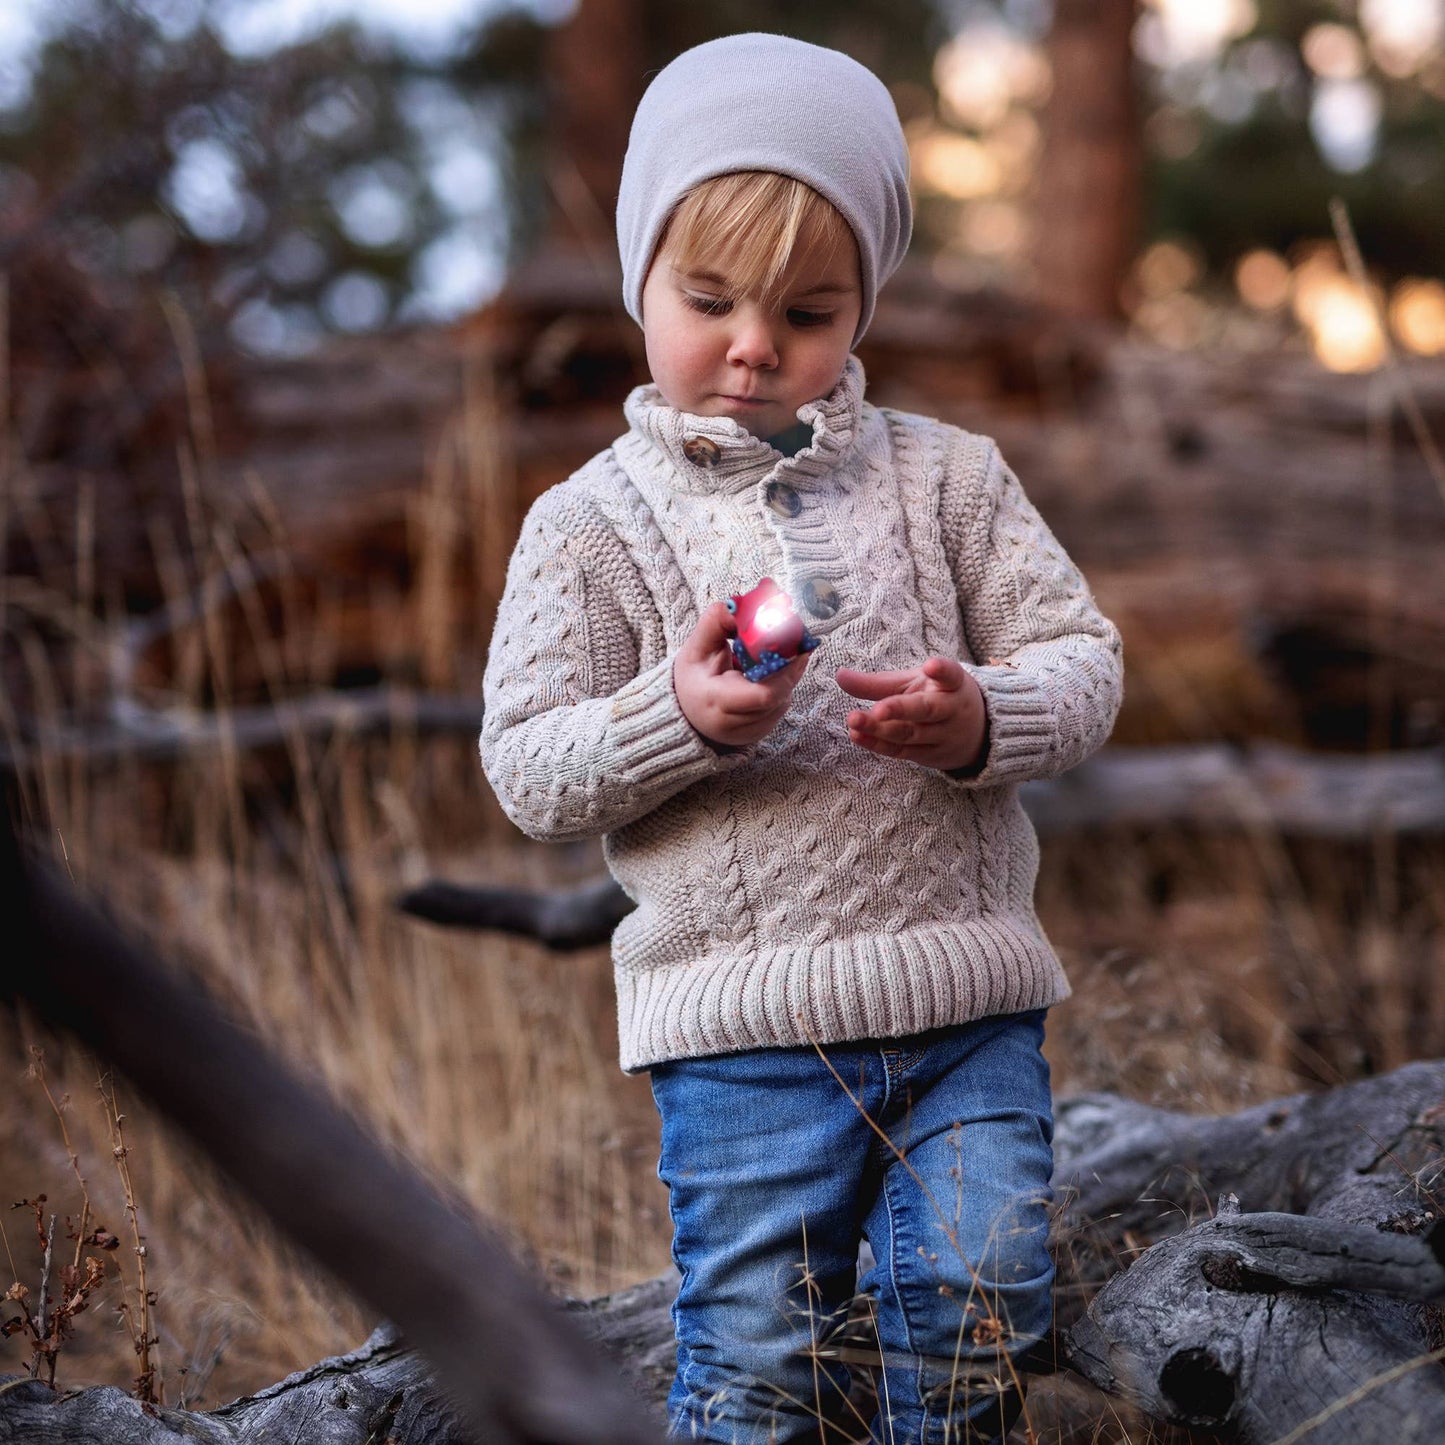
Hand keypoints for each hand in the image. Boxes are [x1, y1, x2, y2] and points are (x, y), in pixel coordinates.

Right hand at [673, 602, 811, 749]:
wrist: (688, 713)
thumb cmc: (693, 678)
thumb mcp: (696, 648)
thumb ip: (716, 623)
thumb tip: (742, 602)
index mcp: (716, 702)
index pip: (764, 693)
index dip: (785, 668)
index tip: (792, 641)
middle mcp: (737, 723)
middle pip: (780, 693)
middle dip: (789, 664)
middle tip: (793, 639)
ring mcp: (753, 730)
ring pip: (785, 697)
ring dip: (786, 672)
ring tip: (773, 654)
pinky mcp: (764, 730)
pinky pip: (782, 702)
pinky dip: (781, 682)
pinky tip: (767, 671)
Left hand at [836, 657, 987, 771]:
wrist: (975, 736)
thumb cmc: (935, 698)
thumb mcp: (914, 685)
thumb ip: (878, 683)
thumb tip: (839, 675)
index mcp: (953, 685)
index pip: (951, 676)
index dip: (942, 670)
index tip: (931, 665)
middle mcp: (951, 711)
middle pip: (926, 710)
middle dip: (901, 709)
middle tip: (879, 708)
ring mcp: (941, 737)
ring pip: (910, 734)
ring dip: (880, 729)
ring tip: (854, 720)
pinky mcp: (929, 756)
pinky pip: (901, 751)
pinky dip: (878, 744)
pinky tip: (857, 736)